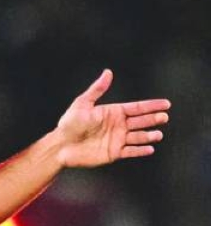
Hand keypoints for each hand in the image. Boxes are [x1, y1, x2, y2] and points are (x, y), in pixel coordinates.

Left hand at [53, 69, 169, 167]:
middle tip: (164, 117)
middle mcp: (118, 125)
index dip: (152, 106)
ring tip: (158, 134)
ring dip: (149, 136)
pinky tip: (150, 149)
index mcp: (113, 113)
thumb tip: (108, 72)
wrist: (60, 146)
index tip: (166, 104)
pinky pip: (130, 151)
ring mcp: (117, 139)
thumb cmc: (69, 124)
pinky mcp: (113, 153)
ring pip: (138, 137)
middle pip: (141, 121)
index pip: (137, 108)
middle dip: (153, 119)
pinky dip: (140, 150)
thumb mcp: (83, 104)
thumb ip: (97, 89)